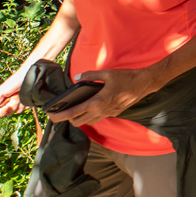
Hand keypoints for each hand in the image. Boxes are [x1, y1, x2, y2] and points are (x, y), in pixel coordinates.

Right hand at [0, 70, 28, 118]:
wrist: (28, 74)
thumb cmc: (14, 81)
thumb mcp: (1, 92)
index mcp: (3, 101)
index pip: (0, 113)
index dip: (2, 112)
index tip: (6, 107)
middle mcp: (11, 103)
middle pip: (9, 113)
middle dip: (12, 106)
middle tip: (15, 96)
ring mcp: (20, 102)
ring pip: (18, 111)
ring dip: (19, 102)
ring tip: (20, 93)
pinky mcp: (29, 101)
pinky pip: (27, 108)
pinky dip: (27, 102)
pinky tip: (27, 95)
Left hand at [46, 66, 163, 126]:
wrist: (145, 83)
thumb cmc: (127, 78)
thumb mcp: (107, 73)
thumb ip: (90, 76)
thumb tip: (76, 78)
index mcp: (97, 102)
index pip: (73, 113)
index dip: (59, 116)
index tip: (50, 115)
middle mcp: (101, 112)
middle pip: (77, 122)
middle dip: (67, 119)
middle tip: (62, 111)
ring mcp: (108, 114)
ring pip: (88, 123)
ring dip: (79, 119)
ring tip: (74, 110)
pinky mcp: (114, 113)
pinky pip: (97, 119)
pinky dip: (89, 116)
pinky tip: (90, 107)